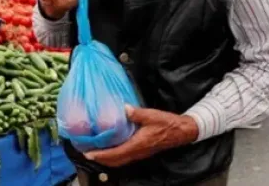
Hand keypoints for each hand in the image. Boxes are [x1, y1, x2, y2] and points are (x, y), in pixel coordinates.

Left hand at [84, 105, 198, 166]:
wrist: (181, 131)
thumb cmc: (167, 123)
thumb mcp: (152, 115)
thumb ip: (137, 113)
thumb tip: (124, 109)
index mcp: (138, 144)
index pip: (116, 153)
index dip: (101, 155)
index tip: (89, 153)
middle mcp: (137, 152)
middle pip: (115, 161)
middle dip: (100, 159)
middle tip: (86, 152)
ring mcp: (140, 153)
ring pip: (120, 160)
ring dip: (106, 158)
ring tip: (94, 151)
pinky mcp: (141, 151)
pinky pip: (125, 157)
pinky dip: (114, 156)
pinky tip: (109, 148)